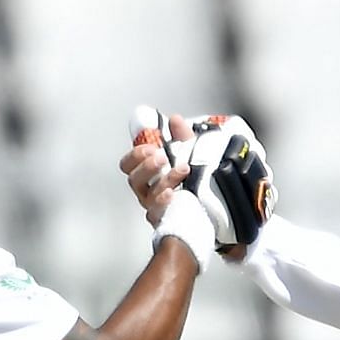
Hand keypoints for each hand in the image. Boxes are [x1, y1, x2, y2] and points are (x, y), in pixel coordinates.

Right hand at [122, 110, 273, 258]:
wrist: (211, 209)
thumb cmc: (194, 182)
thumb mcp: (190, 153)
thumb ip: (181, 136)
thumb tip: (175, 120)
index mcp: (149, 174)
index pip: (129, 164)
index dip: (135, 154)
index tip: (150, 146)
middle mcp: (148, 191)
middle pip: (134, 179)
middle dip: (147, 166)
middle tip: (162, 157)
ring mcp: (155, 206)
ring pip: (149, 195)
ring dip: (164, 179)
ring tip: (182, 169)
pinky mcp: (165, 219)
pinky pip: (158, 213)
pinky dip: (164, 201)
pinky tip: (174, 194)